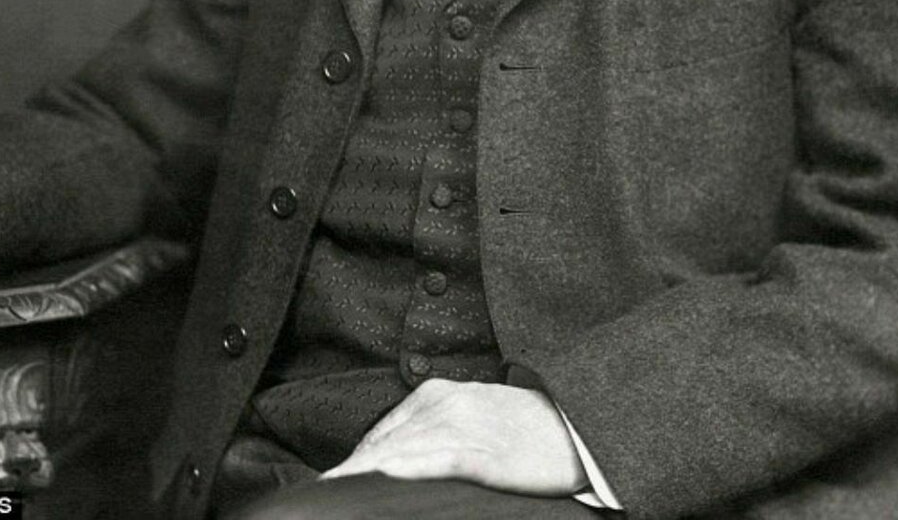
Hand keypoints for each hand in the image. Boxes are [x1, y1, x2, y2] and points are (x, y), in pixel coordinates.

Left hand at [322, 379, 585, 495]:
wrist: (578, 424)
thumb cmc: (524, 430)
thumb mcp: (471, 420)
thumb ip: (431, 435)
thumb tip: (391, 467)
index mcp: (434, 396)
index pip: (378, 439)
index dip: (350, 468)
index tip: (325, 492)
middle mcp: (439, 404)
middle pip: (380, 448)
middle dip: (349, 476)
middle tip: (320, 501)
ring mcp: (459, 426)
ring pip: (397, 456)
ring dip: (363, 478)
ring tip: (335, 499)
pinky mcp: (480, 452)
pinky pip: (431, 464)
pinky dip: (401, 475)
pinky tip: (378, 485)